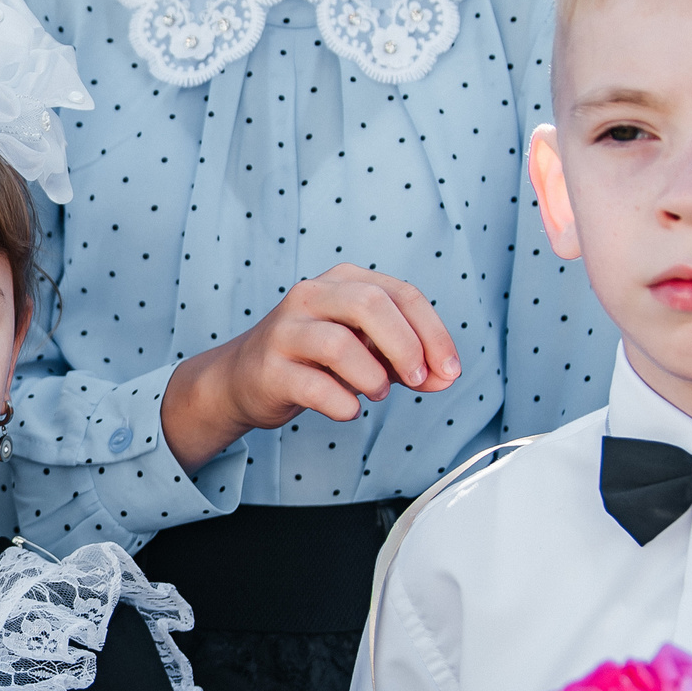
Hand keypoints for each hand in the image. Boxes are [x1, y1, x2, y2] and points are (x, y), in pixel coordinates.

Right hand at [162, 264, 461, 473]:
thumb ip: (405, 360)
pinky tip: (348, 409)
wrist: (242, 379)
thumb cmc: (312, 359)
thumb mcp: (365, 350)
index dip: (433, 333)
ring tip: (377, 393)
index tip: (448, 370)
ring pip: (339, 344)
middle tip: (417, 379)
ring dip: (372, 376)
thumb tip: (444, 376)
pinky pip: (315, 387)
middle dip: (405, 346)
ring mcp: (286, 332)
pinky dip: (343, 404)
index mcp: (341, 281)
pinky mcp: (269, 370)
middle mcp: (311, 297)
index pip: (400, 294)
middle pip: (369, 305)